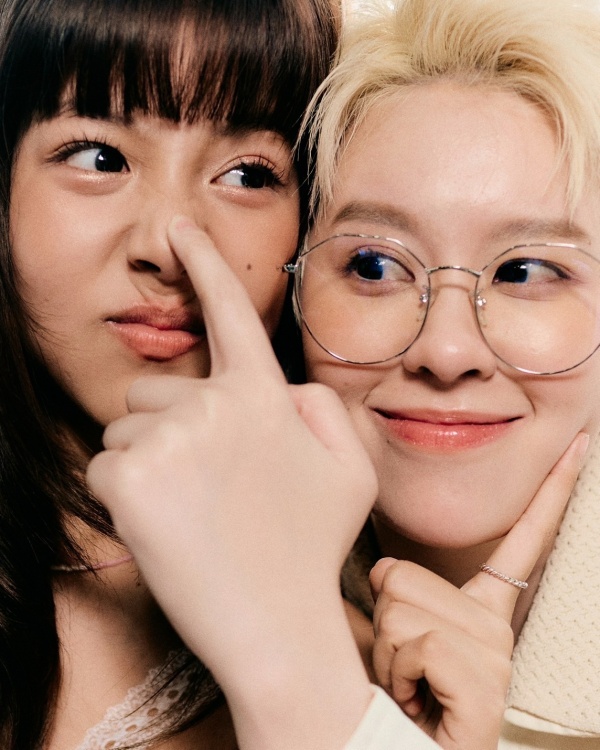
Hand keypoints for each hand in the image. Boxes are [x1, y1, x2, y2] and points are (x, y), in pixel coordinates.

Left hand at [87, 217, 376, 749]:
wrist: (277, 628)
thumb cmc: (312, 549)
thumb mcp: (350, 470)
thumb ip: (322, 408)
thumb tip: (284, 387)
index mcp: (262, 394)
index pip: (230, 311)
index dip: (204, 263)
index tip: (177, 226)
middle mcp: (211, 403)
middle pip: (158, 394)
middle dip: (174, 430)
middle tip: (211, 489)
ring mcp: (165, 439)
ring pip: (127, 432)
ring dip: (151, 464)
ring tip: (194, 512)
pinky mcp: (125, 481)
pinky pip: (106, 469)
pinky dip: (128, 498)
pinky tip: (168, 529)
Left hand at [369, 432, 587, 749]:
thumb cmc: (382, 698)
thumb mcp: (376, 632)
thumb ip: (376, 589)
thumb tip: (362, 552)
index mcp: (477, 608)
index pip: (520, 539)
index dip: (553, 490)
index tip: (578, 444)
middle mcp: (494, 628)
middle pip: (401, 573)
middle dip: (377, 619)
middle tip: (395, 664)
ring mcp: (495, 659)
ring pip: (401, 608)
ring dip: (383, 651)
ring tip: (403, 684)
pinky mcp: (487, 690)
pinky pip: (417, 644)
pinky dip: (397, 673)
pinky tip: (416, 701)